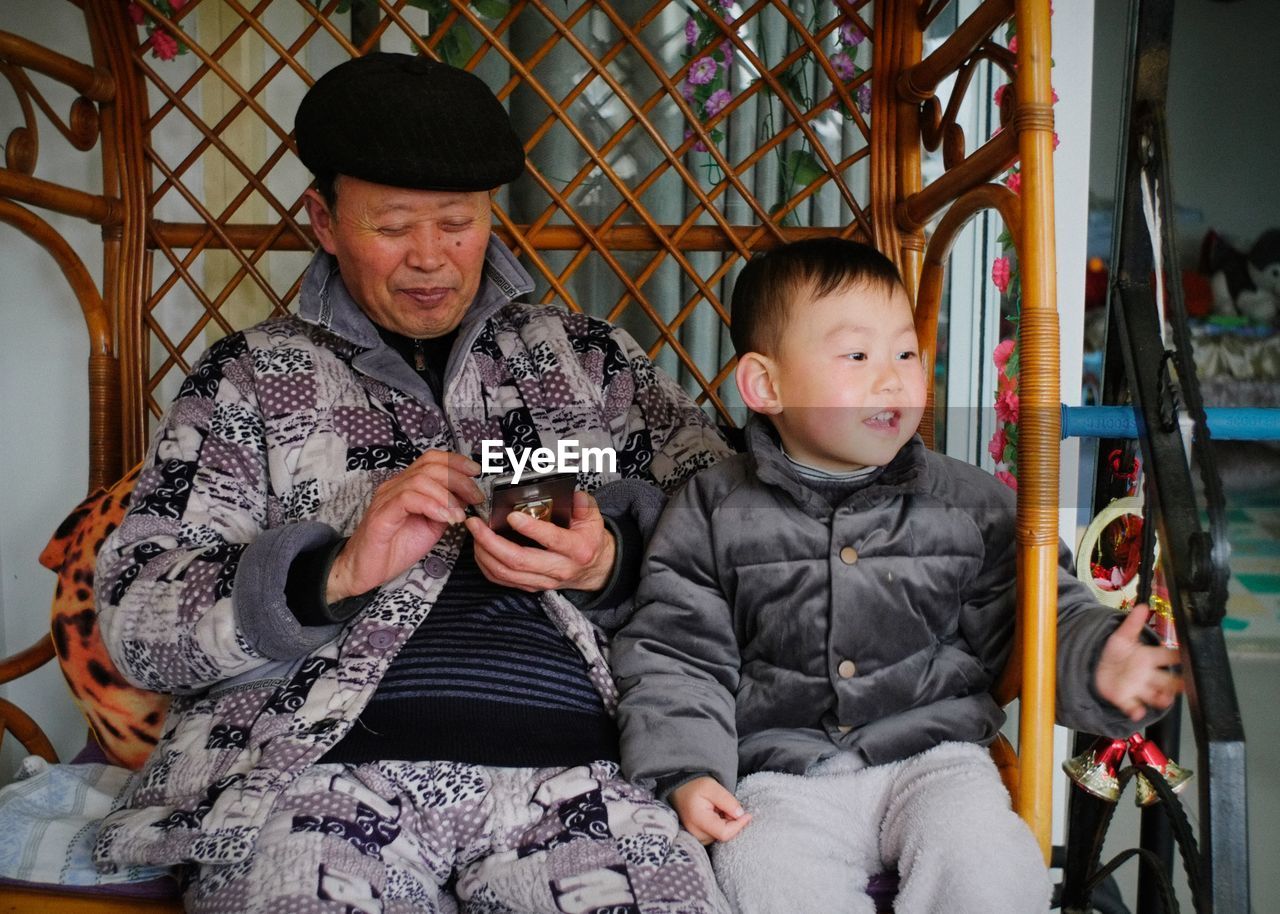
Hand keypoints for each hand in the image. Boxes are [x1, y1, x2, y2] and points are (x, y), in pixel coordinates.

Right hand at [327, 450, 483, 600]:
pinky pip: (408, 498)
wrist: (365, 570)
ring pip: (420, 480)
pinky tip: (445, 518)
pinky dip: (432, 506)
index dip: (456, 461)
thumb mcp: (431, 526)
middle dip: (459, 479)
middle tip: (475, 498)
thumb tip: (468, 498)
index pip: (432, 459)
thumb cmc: (395, 548)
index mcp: (407, 486)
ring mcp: (386, 498)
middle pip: (430, 466)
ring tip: (459, 515)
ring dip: (447, 496)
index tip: (476, 471)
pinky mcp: (381, 514)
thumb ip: (447, 509)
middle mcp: (395, 486)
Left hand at [464, 490, 614, 592]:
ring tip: (474, 533)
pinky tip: (479, 549)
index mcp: (577, 549)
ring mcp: (543, 581)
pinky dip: (486, 565)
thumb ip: (582, 503)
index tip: (512, 516)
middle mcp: (559, 568)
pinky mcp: (531, 586)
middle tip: (476, 524)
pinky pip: (502, 580)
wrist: (594, 568)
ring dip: (484, 553)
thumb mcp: (593, 517)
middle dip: (492, 542)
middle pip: (519, 560)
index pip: (551, 539)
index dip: (530, 529)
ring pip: (506, 572)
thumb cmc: (589, 539)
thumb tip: (570, 494)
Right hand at [670, 776, 750, 844]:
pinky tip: (715, 814)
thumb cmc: (694, 786)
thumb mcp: (712, 787)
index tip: (748, 814)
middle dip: (732, 822)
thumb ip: (727, 801)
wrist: (679, 788)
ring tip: (718, 808)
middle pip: (724, 835)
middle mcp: (695, 833)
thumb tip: (741, 815)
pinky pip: (715, 836)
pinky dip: (720, 826)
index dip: (739, 825)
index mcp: (698, 820)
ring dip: (726, 823)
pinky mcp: (698, 838)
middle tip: (726, 806)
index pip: (725, 833)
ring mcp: (696, 837)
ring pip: (721, 836)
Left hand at [1094, 604, 1182, 720]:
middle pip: (1168, 680)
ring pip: (1155, 695)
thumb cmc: (1116, 652)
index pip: (1169, 656)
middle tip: (1183, 684)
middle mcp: (1148, 674)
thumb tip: (1142, 606)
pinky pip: (1133, 707)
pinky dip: (1136, 710)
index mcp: (1149, 657)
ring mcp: (1138, 688)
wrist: (1097, 666)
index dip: (1180, 657)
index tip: (1189, 656)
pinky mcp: (1125, 698)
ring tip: (1164, 699)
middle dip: (1177, 684)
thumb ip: (1133, 622)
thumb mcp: (1122, 635)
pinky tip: (1137, 711)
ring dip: (1161, 699)